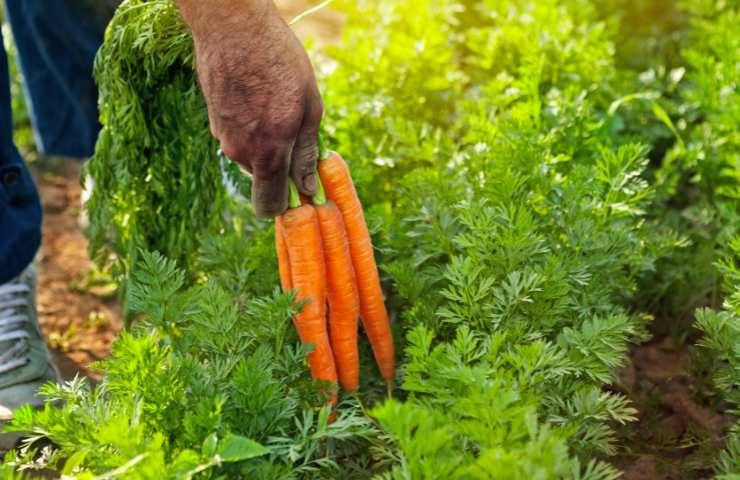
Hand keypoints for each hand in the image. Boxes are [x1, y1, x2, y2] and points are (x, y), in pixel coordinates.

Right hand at [178, 0, 321, 216]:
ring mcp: (222, 137)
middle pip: (263, 178)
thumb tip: (308, 189)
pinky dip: (250, 125)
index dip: (285, 206)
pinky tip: (258, 95)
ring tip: (276, 104)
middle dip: (281, 165)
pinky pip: (238, 136)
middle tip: (295, 129)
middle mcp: (240, 152)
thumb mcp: (309, 107)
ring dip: (266, 141)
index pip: (269, 207)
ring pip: (251, 155)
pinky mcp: (212, 121)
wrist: (232, 25)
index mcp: (268, 153)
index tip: (299, 193)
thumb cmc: (279, 62)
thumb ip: (306, 153)